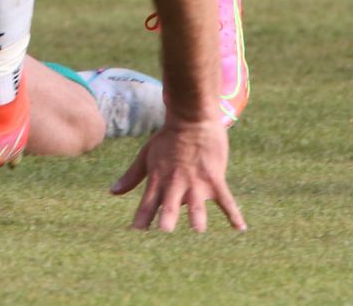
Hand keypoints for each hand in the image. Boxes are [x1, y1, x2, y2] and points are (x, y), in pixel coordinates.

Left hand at [111, 115, 244, 231]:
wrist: (191, 119)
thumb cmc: (166, 140)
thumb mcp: (145, 156)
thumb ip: (132, 177)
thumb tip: (112, 192)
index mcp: (158, 180)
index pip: (147, 203)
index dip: (141, 218)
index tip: (136, 233)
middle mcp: (175, 183)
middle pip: (169, 203)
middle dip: (167, 216)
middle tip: (165, 230)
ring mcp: (195, 181)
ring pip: (196, 202)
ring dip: (197, 214)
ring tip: (197, 228)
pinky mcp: (214, 177)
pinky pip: (225, 198)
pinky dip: (233, 213)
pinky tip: (240, 228)